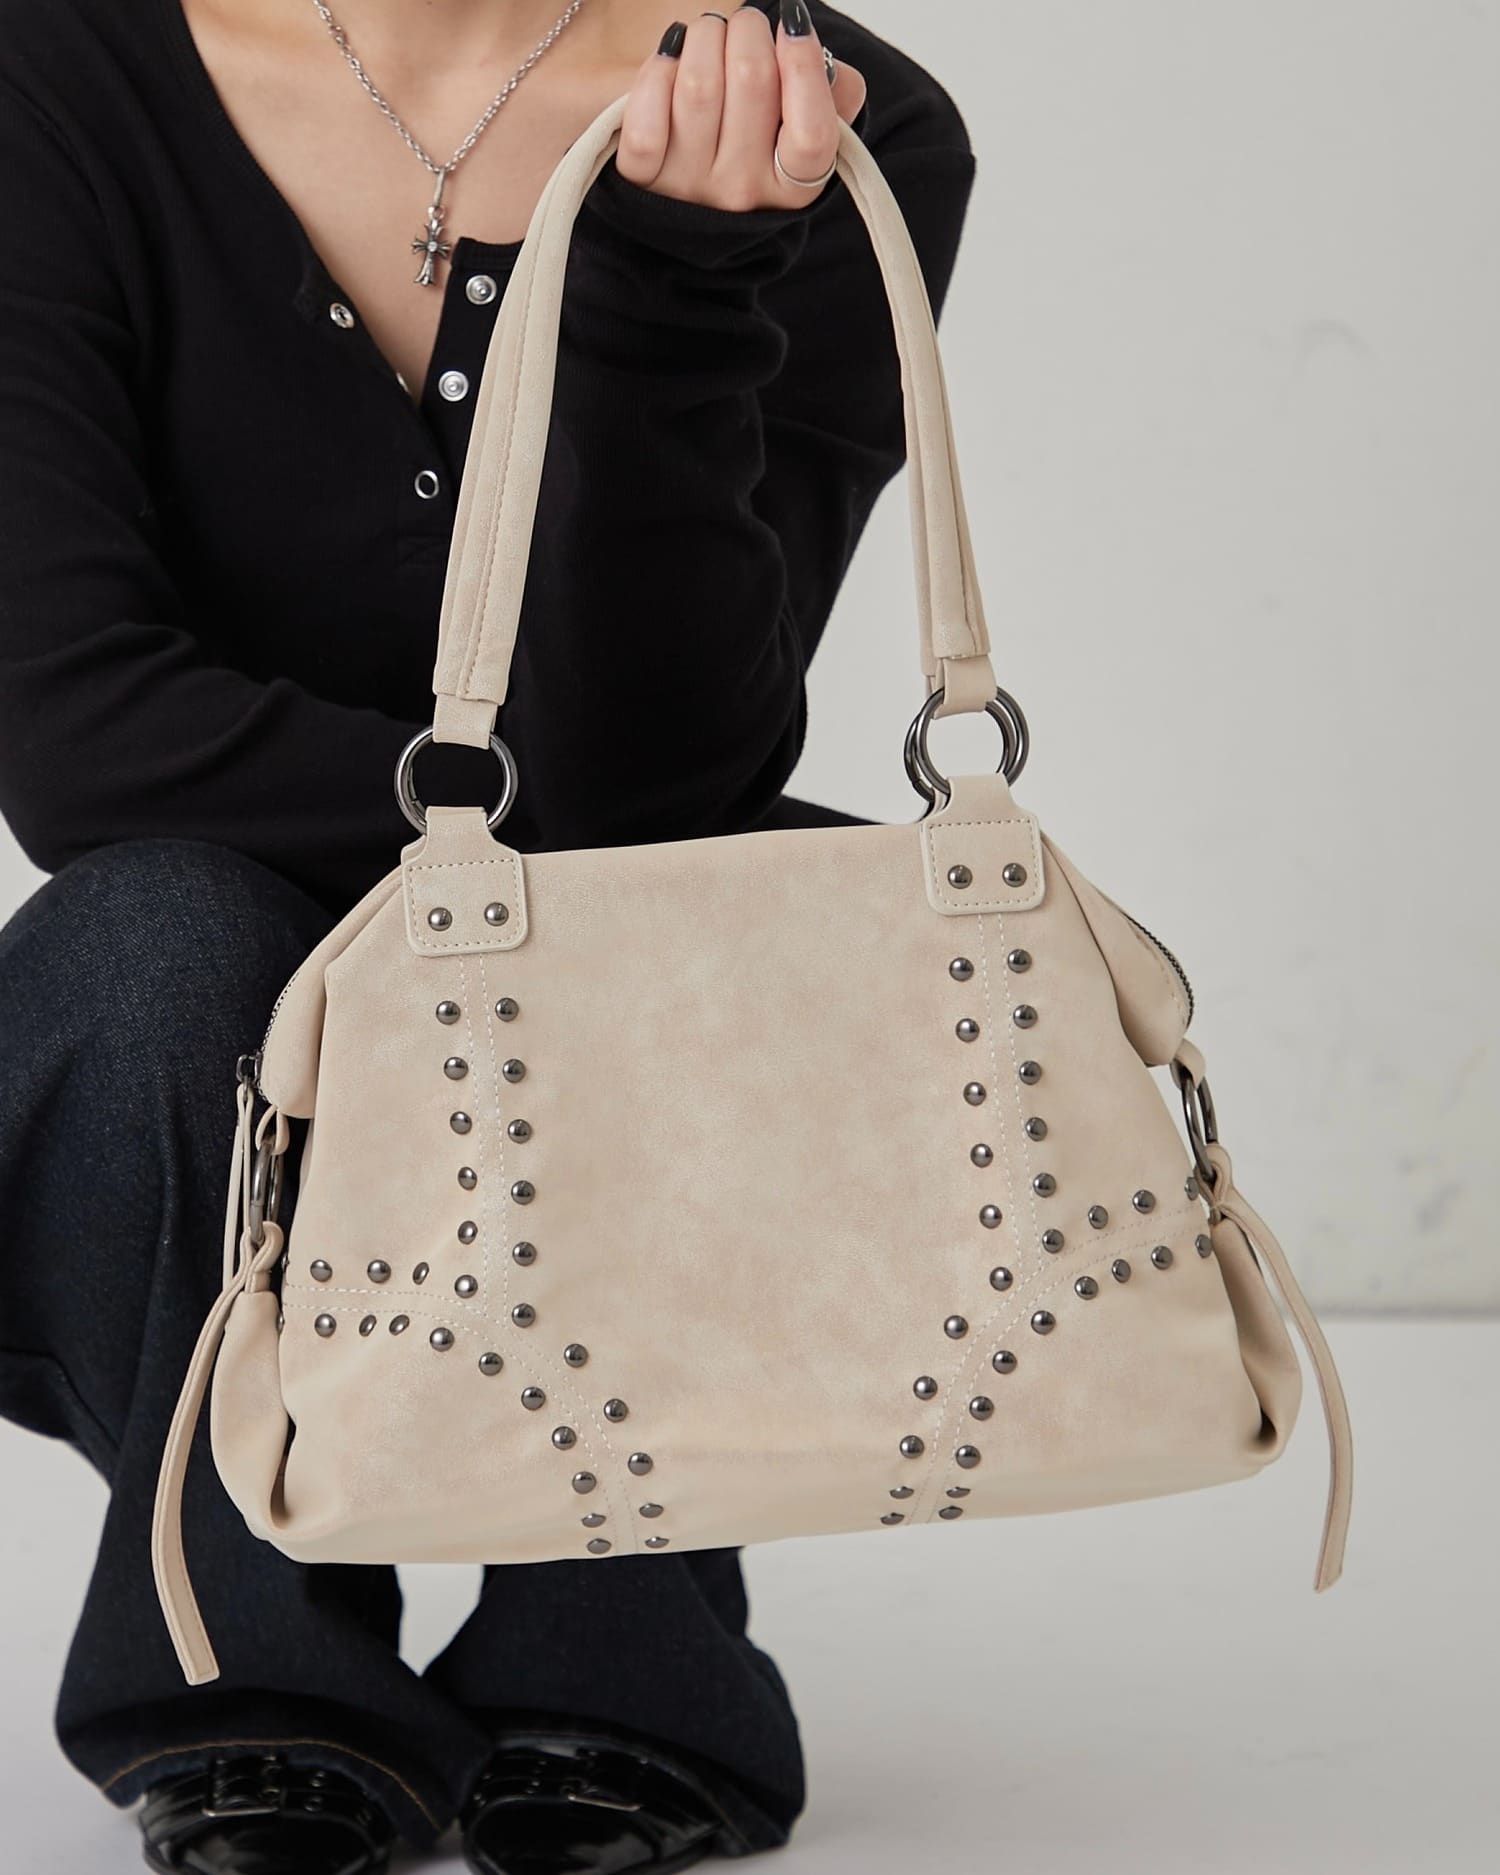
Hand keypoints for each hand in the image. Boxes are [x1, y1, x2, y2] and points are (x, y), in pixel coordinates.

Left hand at [616, 2, 866, 210]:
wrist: (686, 195)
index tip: (793, 25)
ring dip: (704, 37)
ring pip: (698, 84)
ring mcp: (690, 188)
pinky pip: (647, 118)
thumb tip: (822, 62)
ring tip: (708, 38)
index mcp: (794, 185)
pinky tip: (670, 61)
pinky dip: (658, 72)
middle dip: (748, 29)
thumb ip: (834, 96)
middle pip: (753, 80)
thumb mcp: (803, 127)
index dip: (805, 64)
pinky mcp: (642, 179)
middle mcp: (744, 193)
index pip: (813, 132)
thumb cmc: (754, 143)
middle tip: (744, 28)